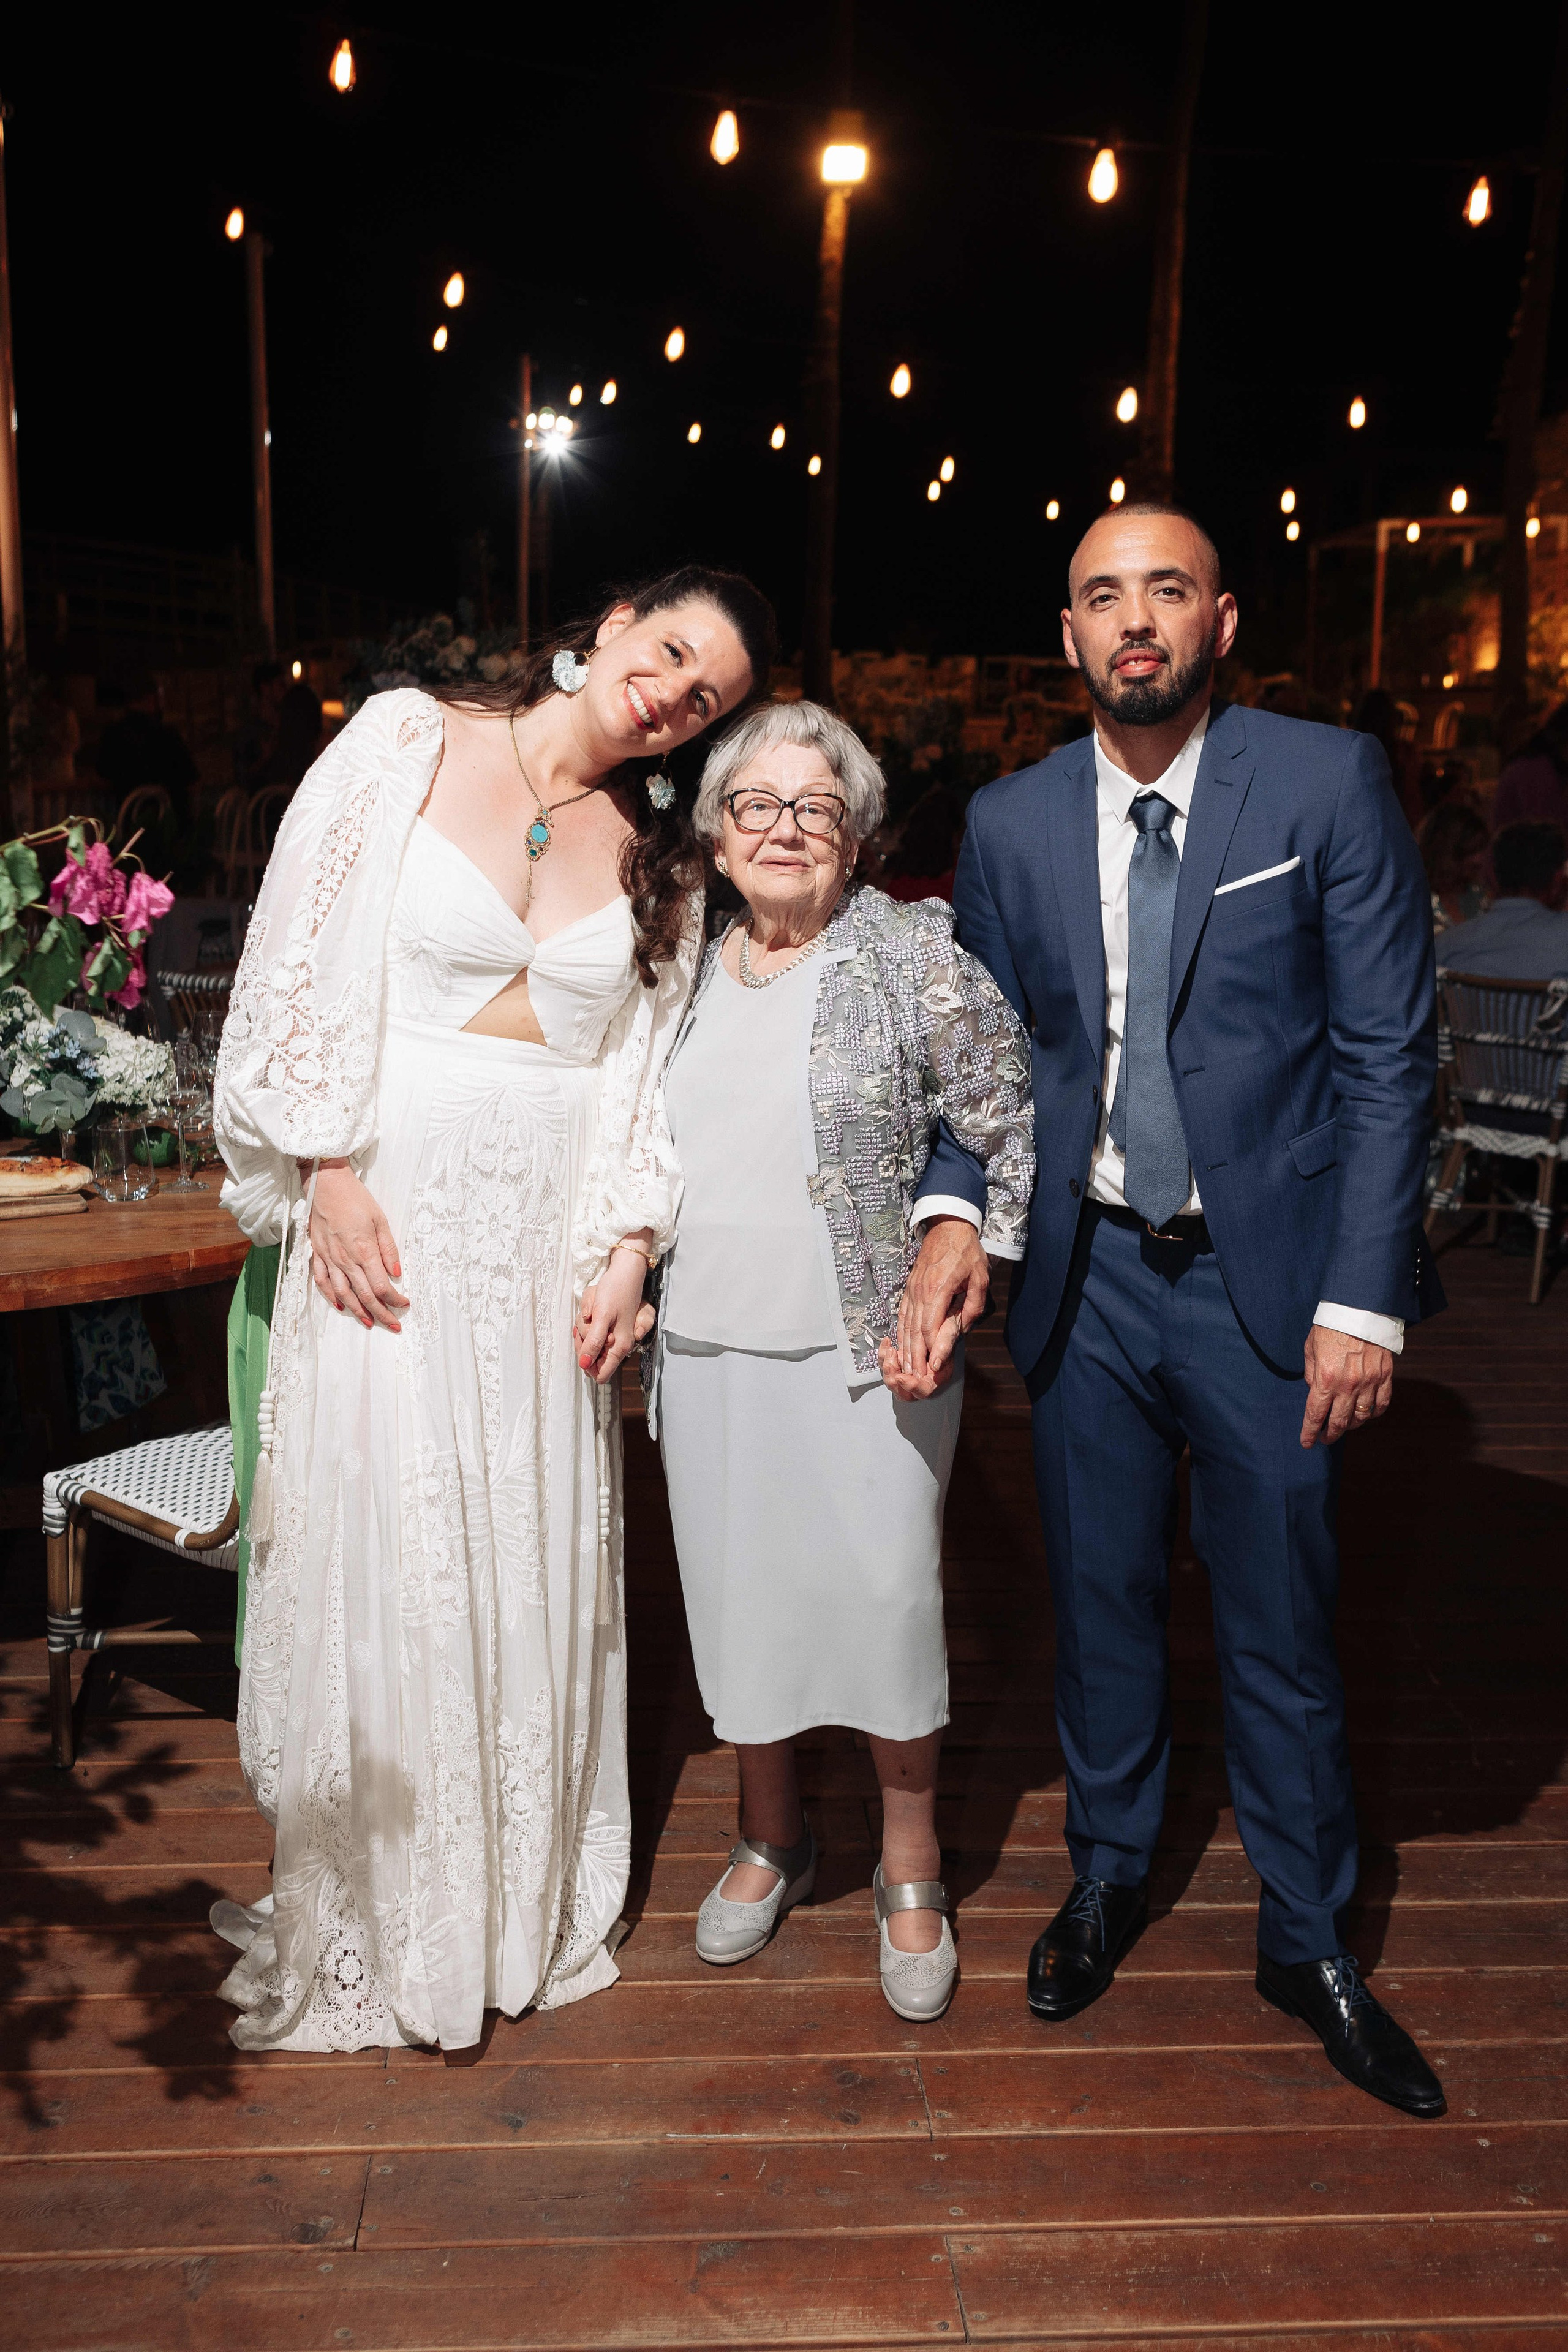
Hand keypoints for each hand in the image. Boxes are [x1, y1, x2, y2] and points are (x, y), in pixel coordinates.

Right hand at [306, 1161, 407, 1331]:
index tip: (404, 1304)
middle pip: (365, 1295)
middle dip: (381, 1313)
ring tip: (369, 1322)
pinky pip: (322, 1281)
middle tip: (393, 1325)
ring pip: (344, 1294)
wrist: (325, 1184)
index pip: (382, 1286)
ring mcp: (329, 1259)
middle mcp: (346, 1260)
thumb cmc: (356, 1199)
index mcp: (364, 1251)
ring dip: (357, 1311)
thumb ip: (389, 1249)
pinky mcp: (317, 1254)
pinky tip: (340, 1305)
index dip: (395, 1299)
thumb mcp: (380, 1220)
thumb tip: (396, 1272)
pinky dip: (331, 1296)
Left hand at [574, 1248, 654, 1385]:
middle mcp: (620, 1346)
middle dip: (584, 1344)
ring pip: (591, 1347)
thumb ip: (593, 1343)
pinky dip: (587, 1327)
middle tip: (586, 1324)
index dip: (587, 1364)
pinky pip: (593, 1336)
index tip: (584, 1345)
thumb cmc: (614, 1292)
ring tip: (589, 1315)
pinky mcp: (611, 1330)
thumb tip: (584, 1365)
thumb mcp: (601, 1317)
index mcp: (619, 1347)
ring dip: (584, 1332)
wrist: (625, 1273)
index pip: (601, 1374)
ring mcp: (616, 1338)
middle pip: (593, 1361)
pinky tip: (589, 1315)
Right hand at [880, 1215, 989, 1400]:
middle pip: (915, 1332)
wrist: (948, 1226)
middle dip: (915, 1359)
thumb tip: (962, 1330)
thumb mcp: (979, 1278)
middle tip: (916, 1381)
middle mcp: (920, 1292)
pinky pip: (902, 1316)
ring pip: (905, 1326)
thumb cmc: (966, 1251)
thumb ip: (972, 1306)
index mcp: (938, 1289)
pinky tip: (899, 1348)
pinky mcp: (909, 1290)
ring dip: (905, 1351)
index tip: (934, 1370)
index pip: (932, 1327)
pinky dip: (900, 1335)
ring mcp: (911, 1291)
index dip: (933, 1351)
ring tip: (906, 1372)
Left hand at [1300, 1323, 1393, 1447]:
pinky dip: (1375, 1413)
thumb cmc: (1331, 1326)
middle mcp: (1348, 1384)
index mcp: (1326, 1378)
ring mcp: (1369, 1382)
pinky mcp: (1385, 1375)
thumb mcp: (1311, 1348)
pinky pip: (1382, 1403)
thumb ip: (1312, 1373)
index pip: (1315, 1414)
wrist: (1360, 1308)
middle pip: (1339, 1421)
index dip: (1310, 1431)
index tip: (1307, 1443)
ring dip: (1351, 1426)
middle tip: (1325, 1439)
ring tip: (1344, 1426)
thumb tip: (1316, 1391)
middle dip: (1330, 1434)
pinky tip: (1367, 1415)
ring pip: (1362, 1416)